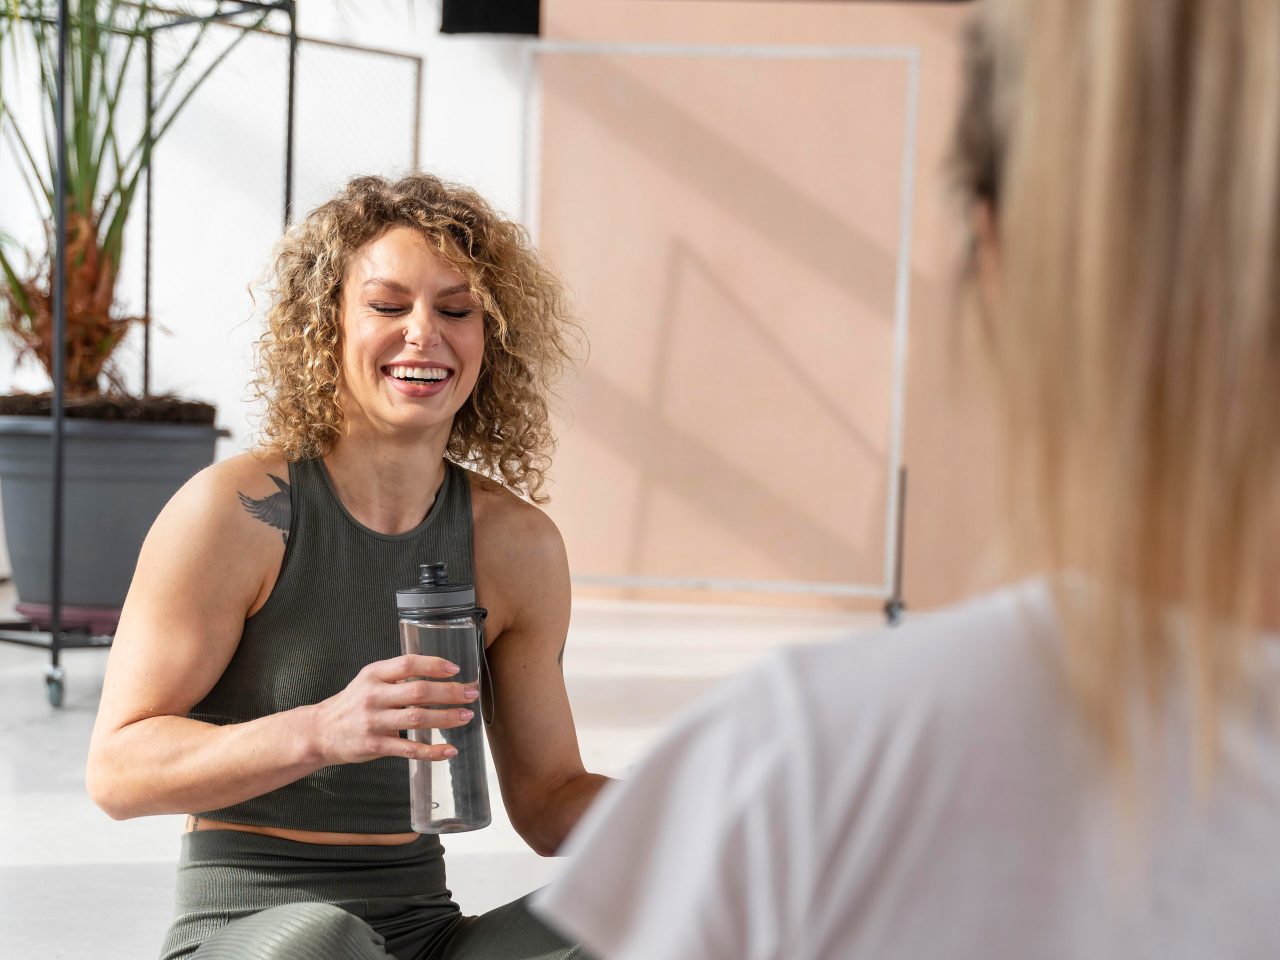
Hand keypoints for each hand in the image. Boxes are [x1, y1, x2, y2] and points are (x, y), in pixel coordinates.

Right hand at [308, 654, 479, 765]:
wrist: (320, 731)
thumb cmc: (352, 703)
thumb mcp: (369, 680)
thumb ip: (397, 675)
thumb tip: (438, 672)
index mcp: (374, 674)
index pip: (408, 664)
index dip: (434, 665)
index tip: (456, 669)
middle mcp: (374, 696)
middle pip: (418, 691)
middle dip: (449, 692)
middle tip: (471, 694)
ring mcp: (374, 721)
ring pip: (417, 718)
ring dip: (446, 718)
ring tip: (466, 717)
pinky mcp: (375, 745)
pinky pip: (409, 749)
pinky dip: (432, 751)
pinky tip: (449, 750)